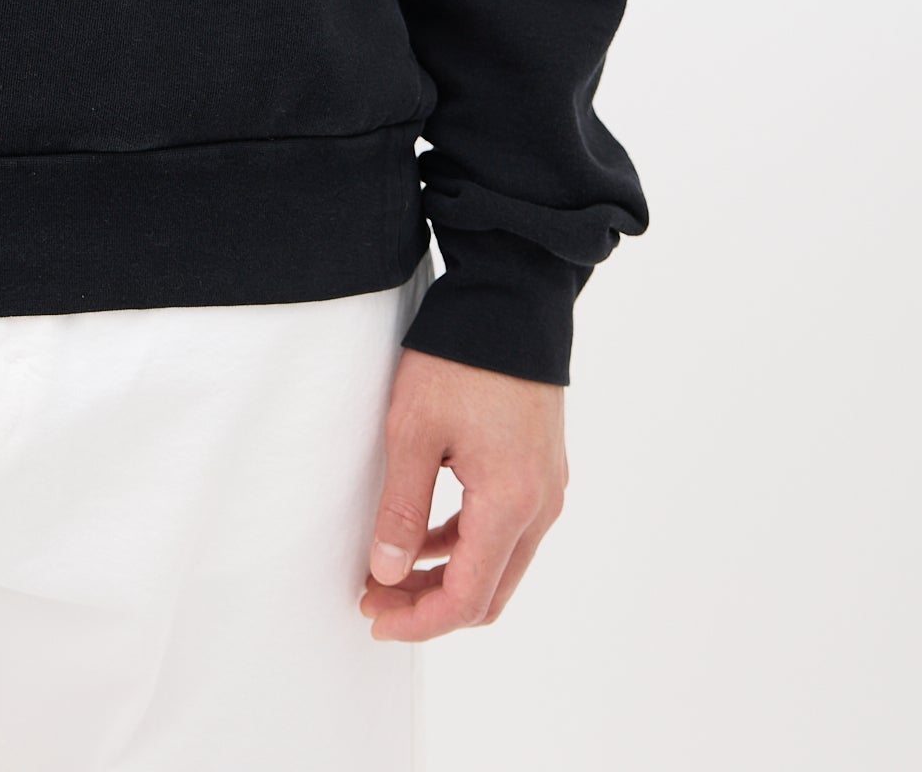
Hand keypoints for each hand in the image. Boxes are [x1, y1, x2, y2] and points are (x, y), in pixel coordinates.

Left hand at [358, 349, 566, 640]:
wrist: (510, 301)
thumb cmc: (459, 358)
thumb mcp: (414, 430)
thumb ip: (403, 508)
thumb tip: (386, 572)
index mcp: (511, 503)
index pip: (468, 598)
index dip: (419, 621)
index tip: (374, 616)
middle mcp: (541, 506)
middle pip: (489, 593)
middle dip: (431, 606)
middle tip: (375, 598)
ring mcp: (547, 488)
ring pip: (500, 566)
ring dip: (448, 578)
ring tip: (390, 571)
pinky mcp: (542, 469)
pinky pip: (508, 530)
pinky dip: (467, 546)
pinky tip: (425, 536)